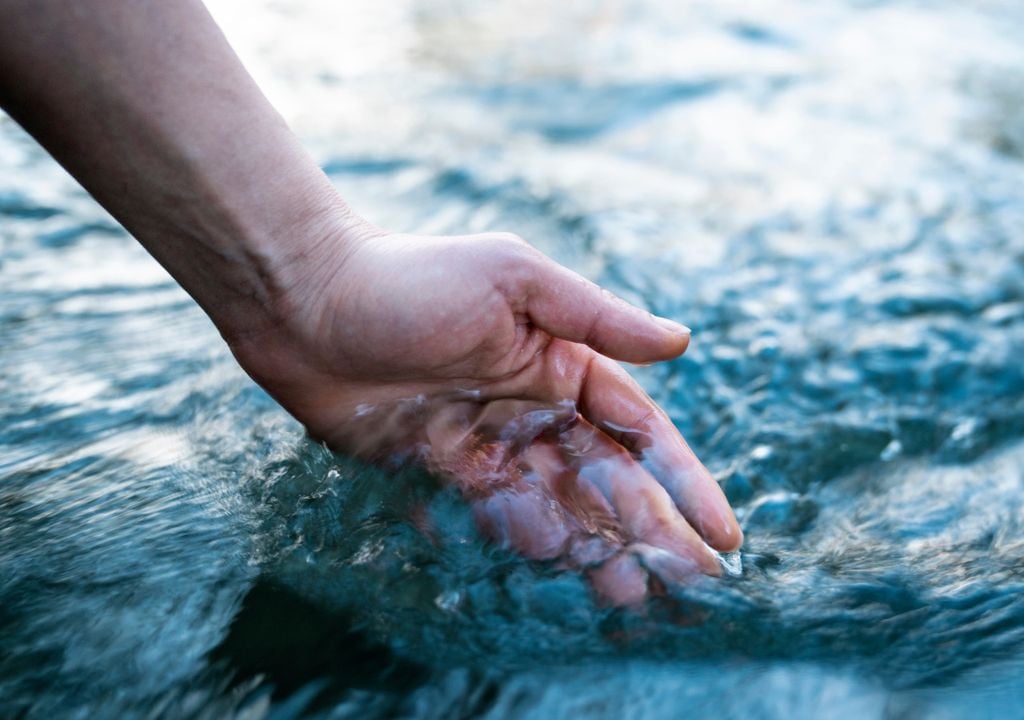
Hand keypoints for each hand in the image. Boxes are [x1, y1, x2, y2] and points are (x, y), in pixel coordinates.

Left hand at [228, 221, 741, 604]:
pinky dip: (523, 545)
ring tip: (630, 597)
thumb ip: (595, 316)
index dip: (682, 482)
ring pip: (555, 506)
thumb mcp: (514, 279)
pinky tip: (555, 576)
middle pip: (604, 481)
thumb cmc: (413, 278)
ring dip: (594, 550)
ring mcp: (486, 441)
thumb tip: (681, 342)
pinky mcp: (438, 467)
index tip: (720, 533)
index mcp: (561, 364)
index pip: (638, 433)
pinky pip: (491, 517)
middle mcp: (532, 406)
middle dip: (648, 530)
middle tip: (687, 584)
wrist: (309, 303)